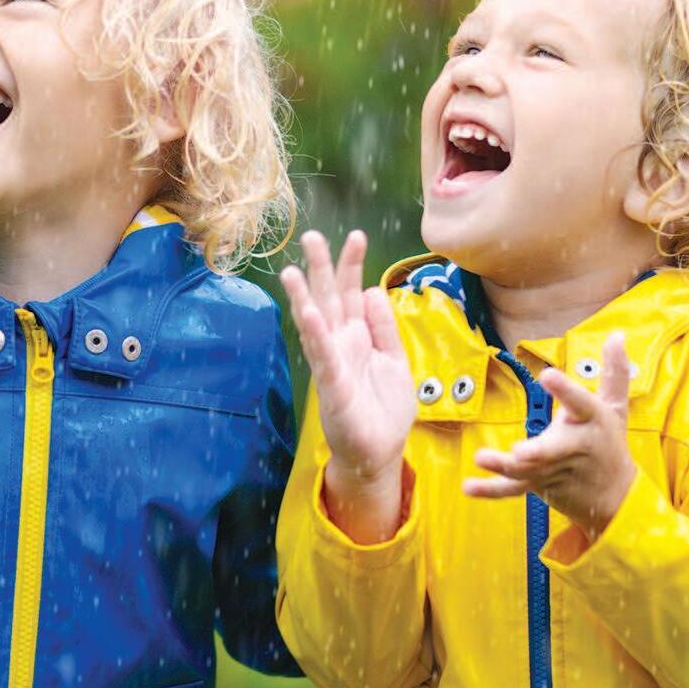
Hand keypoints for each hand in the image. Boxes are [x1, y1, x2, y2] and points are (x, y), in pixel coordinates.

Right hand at [280, 230, 416, 541]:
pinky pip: (323, 356)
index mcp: (357, 337)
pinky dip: (315, 334)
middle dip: (321, 269)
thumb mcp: (395, 360)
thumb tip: (375, 289)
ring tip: (292, 270)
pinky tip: (308, 312)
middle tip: (311, 236)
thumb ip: (384, 327)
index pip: (352, 294)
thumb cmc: (384, 408)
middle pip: (330, 300)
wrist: (380, 452)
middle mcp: (340, 345)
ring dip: (304, 297)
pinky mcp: (333, 387)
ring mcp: (333, 364)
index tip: (355, 235)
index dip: (352, 265)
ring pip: (316, 324)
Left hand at [464, 332, 636, 541]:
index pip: (580, 403)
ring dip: (504, 466)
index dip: (565, 390)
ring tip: (481, 458)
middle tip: (520, 452)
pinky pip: (513, 489)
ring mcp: (555, 470)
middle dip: (539, 451)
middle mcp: (574, 447)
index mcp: (592, 422)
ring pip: (529, 469)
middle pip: (556, 449)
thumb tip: (617, 334)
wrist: (618, 498)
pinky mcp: (540, 486)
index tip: (548, 374)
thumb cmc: (610, 443)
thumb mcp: (616, 407)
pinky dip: (490, 490)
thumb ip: (613, 372)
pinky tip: (468, 487)